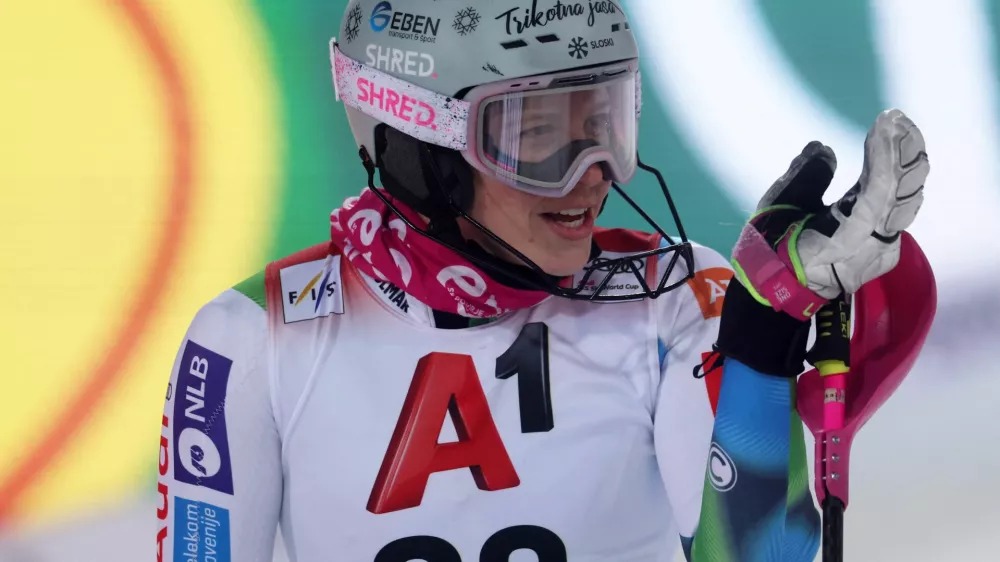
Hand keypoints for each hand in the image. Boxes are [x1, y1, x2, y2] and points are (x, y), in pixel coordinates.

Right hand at [717, 109, 929, 375]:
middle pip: (902, 192)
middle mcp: (874, 246)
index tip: (885, 120)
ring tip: (899, 129)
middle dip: (903, 150)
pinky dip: (897, 179)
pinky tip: (893, 155)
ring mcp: (881, 249)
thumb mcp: (777, 212)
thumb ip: (803, 178)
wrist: (775, 297)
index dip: (884, 152)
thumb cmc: (770, 255)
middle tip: (895, 118)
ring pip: (905, 199)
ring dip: (905, 162)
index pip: (879, 189)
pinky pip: (897, 208)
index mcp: (847, 239)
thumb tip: (824, 150)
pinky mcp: (882, 246)